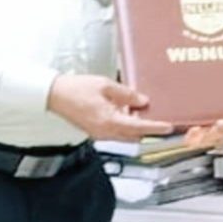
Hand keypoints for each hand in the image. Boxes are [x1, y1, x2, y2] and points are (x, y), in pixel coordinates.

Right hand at [47, 74, 173, 140]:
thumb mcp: (105, 85)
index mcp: (109, 121)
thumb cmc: (75, 89)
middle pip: (134, 135)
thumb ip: (126, 94)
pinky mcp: (95, 132)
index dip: (156, 127)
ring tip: (138, 109)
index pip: (139, 128)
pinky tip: (124, 110)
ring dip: (135, 126)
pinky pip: (115, 132)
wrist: (54, 95)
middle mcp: (105, 132)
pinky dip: (124, 124)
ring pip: (125, 135)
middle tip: (156, 116)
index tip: (168, 126)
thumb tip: (142, 100)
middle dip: (147, 128)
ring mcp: (100, 134)